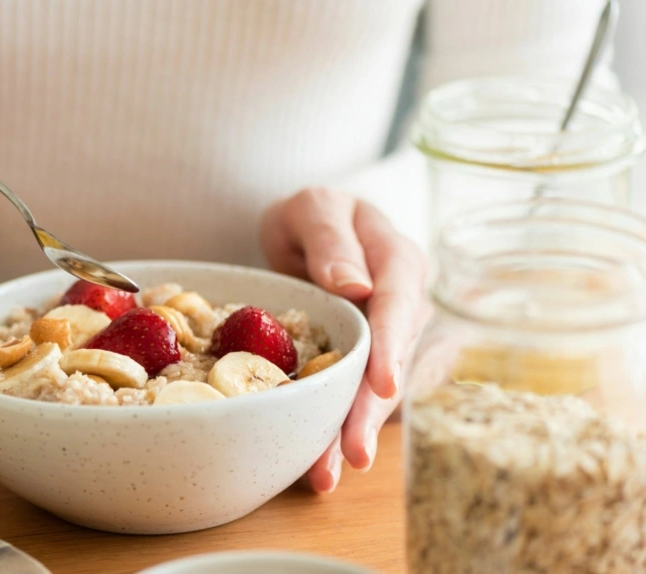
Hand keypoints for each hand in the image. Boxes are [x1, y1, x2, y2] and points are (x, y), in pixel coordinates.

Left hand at [260, 188, 429, 492]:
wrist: (309, 232)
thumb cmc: (314, 215)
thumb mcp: (313, 207)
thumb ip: (331, 237)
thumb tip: (356, 284)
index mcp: (397, 261)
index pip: (399, 304)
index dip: (392, 346)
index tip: (383, 384)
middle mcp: (404, 305)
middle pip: (393, 361)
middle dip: (372, 411)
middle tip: (354, 454)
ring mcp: (390, 339)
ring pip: (377, 391)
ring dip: (353, 432)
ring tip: (326, 475)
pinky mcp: (369, 364)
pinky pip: (358, 398)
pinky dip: (338, 430)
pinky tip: (319, 464)